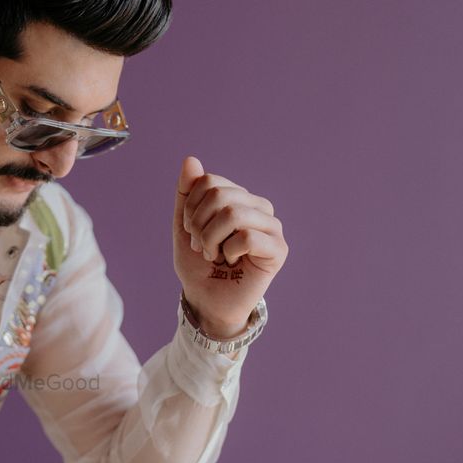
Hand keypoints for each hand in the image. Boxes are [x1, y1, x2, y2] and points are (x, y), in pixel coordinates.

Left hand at [172, 155, 287, 337]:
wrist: (207, 302)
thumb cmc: (198, 266)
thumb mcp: (184, 227)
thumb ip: (187, 194)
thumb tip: (191, 160)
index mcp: (238, 197)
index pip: (209, 182)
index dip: (191, 209)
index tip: (192, 233)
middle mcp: (258, 207)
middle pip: (219, 195)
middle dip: (199, 225)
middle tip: (202, 247)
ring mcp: (271, 227)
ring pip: (233, 213)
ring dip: (212, 239)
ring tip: (214, 255)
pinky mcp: (278, 250)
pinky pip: (248, 237)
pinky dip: (229, 251)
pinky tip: (231, 262)